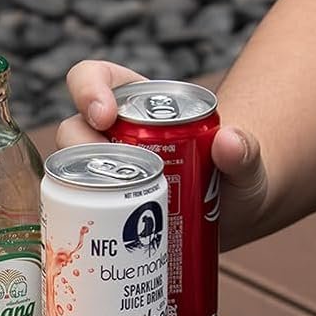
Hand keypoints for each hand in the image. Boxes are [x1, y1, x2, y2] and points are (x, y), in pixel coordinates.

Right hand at [56, 60, 269, 248]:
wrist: (230, 217)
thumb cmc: (235, 178)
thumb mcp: (247, 163)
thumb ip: (245, 151)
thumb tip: (228, 141)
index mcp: (136, 105)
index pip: (95, 79)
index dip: (88, 89)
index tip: (106, 116)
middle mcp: (110, 136)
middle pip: (74, 129)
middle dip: (80, 147)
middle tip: (105, 173)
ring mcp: (103, 174)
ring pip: (68, 171)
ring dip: (76, 186)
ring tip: (107, 210)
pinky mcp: (100, 209)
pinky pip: (75, 210)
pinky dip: (77, 221)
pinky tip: (93, 236)